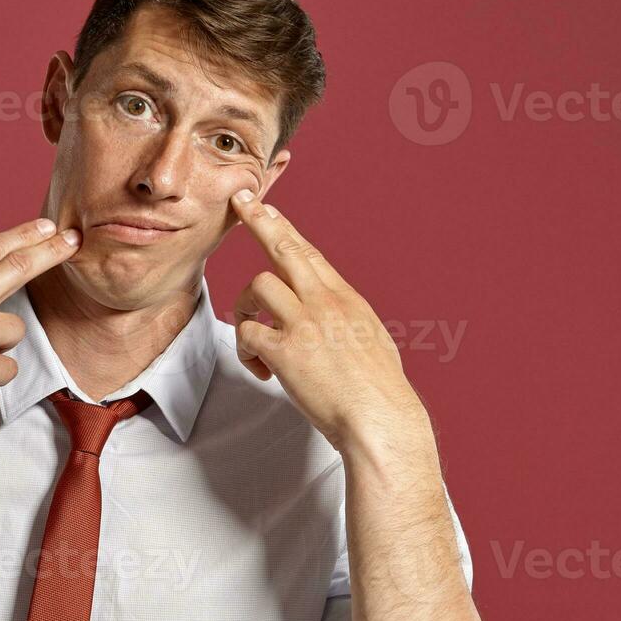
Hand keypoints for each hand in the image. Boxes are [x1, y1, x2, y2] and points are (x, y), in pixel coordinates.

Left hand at [229, 189, 426, 453]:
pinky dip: (245, 351)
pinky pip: (247, 333)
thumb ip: (345, 320)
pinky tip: (261, 370)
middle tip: (239, 202)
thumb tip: (332, 318)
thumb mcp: (370, 340)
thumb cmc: (378, 390)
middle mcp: (324, 302)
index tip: (268, 209)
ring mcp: (304, 323)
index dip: (284, 228)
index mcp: (346, 299)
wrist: (380, 418)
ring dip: (244, 310)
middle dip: (258, 221)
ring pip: (256, 286)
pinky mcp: (285, 350)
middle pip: (283, 248)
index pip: (309, 254)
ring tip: (254, 341)